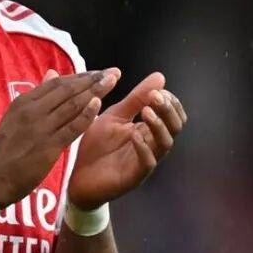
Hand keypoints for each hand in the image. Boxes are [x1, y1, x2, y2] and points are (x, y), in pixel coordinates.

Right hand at [0, 68, 120, 208]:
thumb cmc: (7, 148)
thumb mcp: (16, 116)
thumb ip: (37, 97)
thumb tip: (52, 73)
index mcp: (24, 102)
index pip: (57, 83)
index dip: (80, 76)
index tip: (98, 72)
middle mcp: (32, 111)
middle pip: (67, 90)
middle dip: (92, 79)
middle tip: (112, 72)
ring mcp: (40, 128)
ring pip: (71, 104)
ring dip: (94, 91)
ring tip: (112, 81)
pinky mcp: (48, 146)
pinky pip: (71, 127)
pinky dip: (86, 115)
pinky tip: (99, 104)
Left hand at [68, 72, 187, 210]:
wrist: (78, 175)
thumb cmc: (97, 145)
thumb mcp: (115, 116)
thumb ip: (136, 99)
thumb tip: (160, 76)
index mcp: (148, 130)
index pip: (173, 115)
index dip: (170, 102)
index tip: (157, 89)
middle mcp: (152, 145)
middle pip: (175, 128)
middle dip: (168, 110)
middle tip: (155, 97)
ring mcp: (145, 161)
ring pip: (165, 144)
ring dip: (158, 126)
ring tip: (146, 112)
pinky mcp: (134, 176)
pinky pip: (147, 163)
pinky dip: (144, 148)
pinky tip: (135, 136)